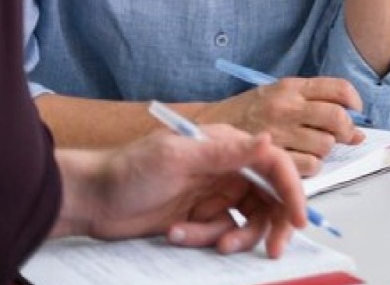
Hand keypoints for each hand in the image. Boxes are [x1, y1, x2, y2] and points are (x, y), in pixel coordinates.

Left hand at [59, 127, 306, 256]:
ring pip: (246, 220)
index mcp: (227, 146)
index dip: (293, 190)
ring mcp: (214, 193)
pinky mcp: (201, 216)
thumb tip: (268, 138)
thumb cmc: (129, 172)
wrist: (91, 200)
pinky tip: (175, 232)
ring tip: (194, 236)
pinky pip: (220, 232)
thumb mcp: (177, 158)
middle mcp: (227, 168)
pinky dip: (202, 237)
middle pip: (269, 197)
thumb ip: (225, 152)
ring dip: (228, 235)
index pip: (275, 165)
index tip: (298, 220)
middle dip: (272, 224)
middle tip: (273, 250)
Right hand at [194, 78, 364, 175]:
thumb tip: (357, 133)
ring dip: (324, 150)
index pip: (338, 89)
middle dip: (345, 130)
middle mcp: (286, 107)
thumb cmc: (249, 112)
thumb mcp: (280, 95)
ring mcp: (279, 132)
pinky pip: (309, 166)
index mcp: (290, 87)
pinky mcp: (271, 157)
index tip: (355, 110)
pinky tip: (299, 161)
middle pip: (337, 119)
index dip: (354, 101)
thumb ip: (317, 105)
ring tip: (310, 148)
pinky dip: (311, 167)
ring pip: (325, 145)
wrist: (207, 128)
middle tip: (340, 136)